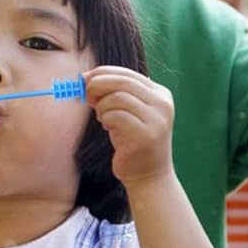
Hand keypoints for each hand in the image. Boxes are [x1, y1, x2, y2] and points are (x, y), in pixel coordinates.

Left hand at [84, 66, 173, 186]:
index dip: (102, 73)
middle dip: (98, 85)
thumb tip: (84, 76)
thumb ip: (111, 91)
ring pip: (118, 97)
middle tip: (86, 95)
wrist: (147, 175)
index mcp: (160, 94)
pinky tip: (108, 127)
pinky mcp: (148, 135)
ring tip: (102, 118)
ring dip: (102, 106)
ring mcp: (158, 120)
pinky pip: (116, 116)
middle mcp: (163, 104)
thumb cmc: (130, 138)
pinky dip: (106, 118)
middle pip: (122, 81)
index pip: (126, 73)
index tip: (84, 78)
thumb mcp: (123, 109)